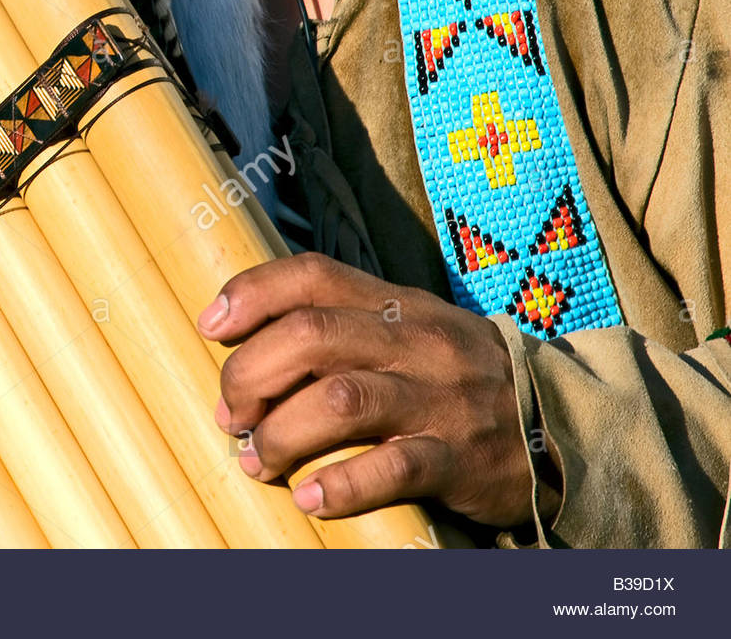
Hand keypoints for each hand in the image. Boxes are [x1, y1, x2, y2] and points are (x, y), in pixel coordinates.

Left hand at [198, 253, 533, 527]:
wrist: (561, 422)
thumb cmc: (454, 373)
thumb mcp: (406, 326)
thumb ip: (341, 320)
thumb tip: (245, 333)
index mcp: (395, 303)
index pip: (312, 274)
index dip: (251, 293)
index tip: (210, 325)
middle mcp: (414, 341)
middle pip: (313, 337)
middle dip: (251, 375)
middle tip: (229, 414)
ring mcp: (438, 399)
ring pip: (341, 401)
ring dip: (282, 433)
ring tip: (258, 459)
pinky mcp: (460, 459)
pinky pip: (393, 469)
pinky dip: (342, 485)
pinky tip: (310, 498)